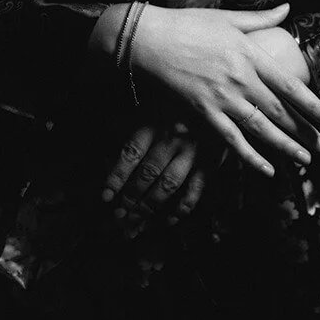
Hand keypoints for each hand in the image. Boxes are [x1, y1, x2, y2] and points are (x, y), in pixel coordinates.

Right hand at [93, 1, 319, 178]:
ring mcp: (222, 98)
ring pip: (261, 130)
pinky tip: (267, 170)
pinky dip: (251, 157)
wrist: (150, 40)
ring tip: (305, 160)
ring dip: (286, 147)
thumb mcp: (228, 18)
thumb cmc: (188, 25)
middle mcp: (241, 79)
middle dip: (305, 132)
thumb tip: (288, 10)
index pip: (289, 85)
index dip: (313, 106)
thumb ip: (261, 19)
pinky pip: (232, 141)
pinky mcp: (204, 113)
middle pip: (280, 112)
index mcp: (249, 54)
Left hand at [101, 113, 223, 235]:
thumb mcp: (150, 103)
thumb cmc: (175, 101)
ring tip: (135, 223)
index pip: (131, 153)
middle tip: (118, 217)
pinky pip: (196, 187)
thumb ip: (128, 122)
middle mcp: (172, 136)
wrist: (214, 96)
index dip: (117, 176)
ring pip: (168, 184)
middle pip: (147, 173)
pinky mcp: (211, 159)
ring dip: (150, 206)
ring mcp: (193, 150)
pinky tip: (170, 220)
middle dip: (130, 198)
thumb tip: (106, 142)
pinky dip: (183, 207)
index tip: (105, 197)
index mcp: (154, 120)